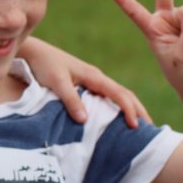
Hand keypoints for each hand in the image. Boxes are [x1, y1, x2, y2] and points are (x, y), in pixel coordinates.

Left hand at [20, 37, 150, 126]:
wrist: (33, 52)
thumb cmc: (44, 65)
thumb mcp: (56, 81)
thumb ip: (70, 99)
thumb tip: (85, 120)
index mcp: (94, 76)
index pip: (120, 94)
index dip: (129, 110)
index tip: (135, 126)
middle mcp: (96, 78)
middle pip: (124, 94)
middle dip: (138, 110)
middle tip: (150, 130)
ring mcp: (91, 81)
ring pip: (116, 95)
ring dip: (129, 109)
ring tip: (137, 127)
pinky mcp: (84, 84)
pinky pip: (105, 97)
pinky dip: (115, 107)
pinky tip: (114, 118)